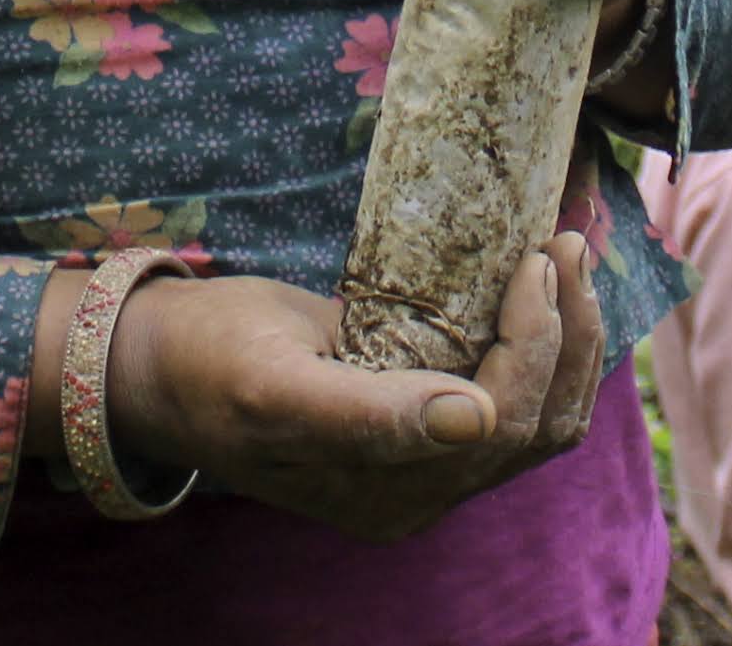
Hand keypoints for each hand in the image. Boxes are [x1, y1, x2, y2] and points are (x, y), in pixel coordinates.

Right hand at [98, 242, 605, 536]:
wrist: (161, 368)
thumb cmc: (208, 362)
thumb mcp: (276, 379)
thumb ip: (369, 412)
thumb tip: (474, 418)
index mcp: (385, 492)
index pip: (501, 423)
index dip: (535, 343)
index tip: (534, 256)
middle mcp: (418, 492)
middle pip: (538, 426)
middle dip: (570, 333)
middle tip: (565, 239)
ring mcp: (425, 466)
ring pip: (540, 421)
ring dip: (570, 342)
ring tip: (569, 257)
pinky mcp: (425, 430)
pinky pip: (512, 404)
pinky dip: (544, 350)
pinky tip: (544, 290)